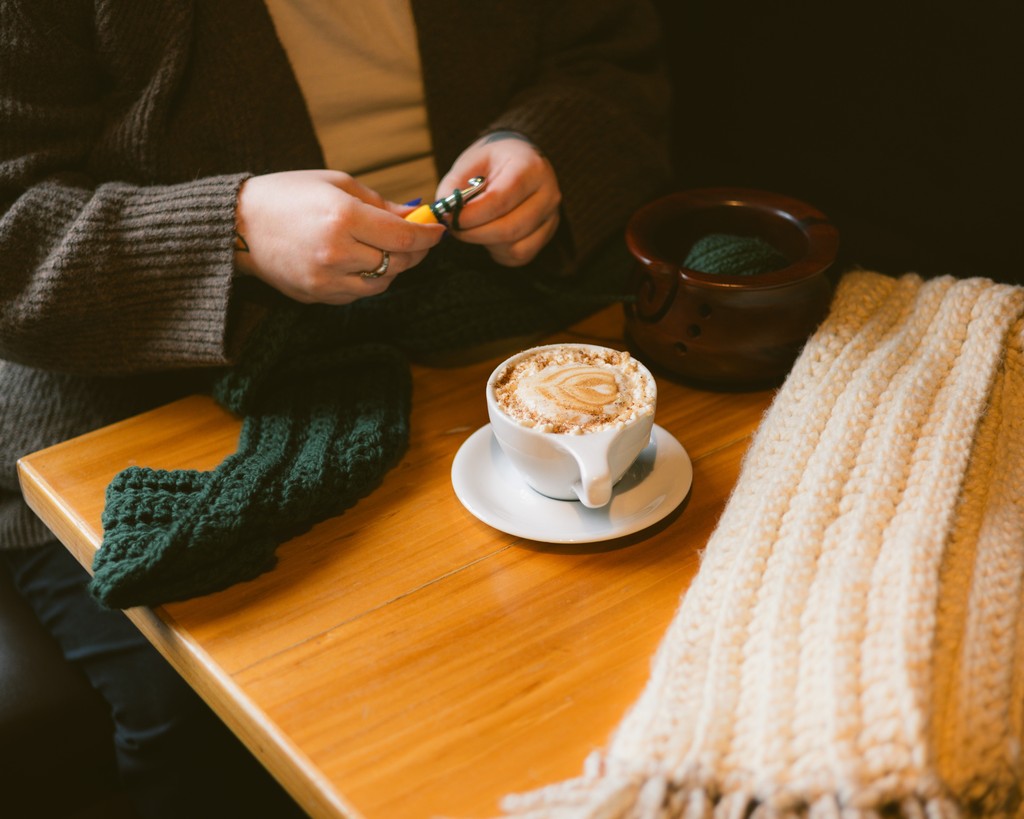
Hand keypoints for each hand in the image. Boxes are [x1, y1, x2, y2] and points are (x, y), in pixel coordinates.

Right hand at [234, 170, 444, 303]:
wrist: (238, 225)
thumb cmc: (288, 195)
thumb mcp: (337, 184)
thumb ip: (380, 203)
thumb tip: (415, 216)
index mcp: (344, 218)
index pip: (404, 236)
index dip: (428, 236)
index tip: (437, 231)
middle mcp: (337, 253)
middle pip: (398, 263)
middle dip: (415, 252)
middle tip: (417, 240)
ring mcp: (326, 280)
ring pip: (381, 284)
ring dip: (393, 269)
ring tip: (386, 250)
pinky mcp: (317, 296)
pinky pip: (357, 294)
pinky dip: (367, 280)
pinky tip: (361, 263)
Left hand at [436, 132, 560, 266]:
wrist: (517, 161)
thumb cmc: (492, 163)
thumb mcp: (469, 164)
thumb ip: (453, 188)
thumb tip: (445, 214)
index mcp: (530, 167)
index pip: (500, 200)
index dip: (471, 215)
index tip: (449, 218)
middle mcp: (548, 193)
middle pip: (509, 228)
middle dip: (474, 234)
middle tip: (455, 228)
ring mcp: (552, 216)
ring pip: (515, 246)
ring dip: (486, 243)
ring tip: (473, 228)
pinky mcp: (547, 235)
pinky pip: (520, 255)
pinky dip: (499, 252)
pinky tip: (489, 236)